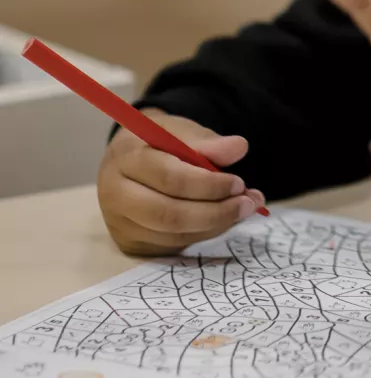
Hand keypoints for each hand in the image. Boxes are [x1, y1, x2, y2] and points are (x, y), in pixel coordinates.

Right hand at [97, 111, 264, 255]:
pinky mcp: (131, 243)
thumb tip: (239, 147)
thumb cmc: (159, 143)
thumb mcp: (180, 132)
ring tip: (243, 208)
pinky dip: (204, 233)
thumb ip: (208, 142)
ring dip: (215, 224)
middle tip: (248, 203)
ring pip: (173, 234)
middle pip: (168, 214)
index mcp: (126, 158)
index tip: (238, 182)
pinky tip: (223, 219)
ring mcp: (121, 223)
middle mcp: (116, 194)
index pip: (169, 177)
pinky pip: (173, 245)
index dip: (208, 184)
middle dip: (215, 212)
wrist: (129, 160)